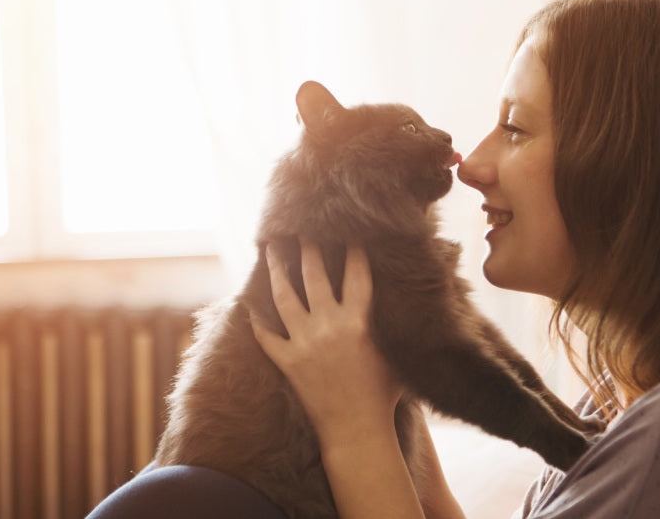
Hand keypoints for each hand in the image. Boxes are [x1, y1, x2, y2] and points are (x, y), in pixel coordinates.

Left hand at [250, 239, 401, 447]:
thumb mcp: (395, 354)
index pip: (356, 274)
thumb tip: (409, 306)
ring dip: (278, 270)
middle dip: (309, 249)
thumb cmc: (384, 395)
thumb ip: (393, 327)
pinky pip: (266, 336)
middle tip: (302, 229)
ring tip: (273, 250)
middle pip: (314, 276)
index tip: (349, 232)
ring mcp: (304, 343)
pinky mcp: (288, 362)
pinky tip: (250, 305)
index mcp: (359, 321)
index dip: (353, 250)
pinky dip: (257, 320)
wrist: (357, 430)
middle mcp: (329, 326)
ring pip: (284, 297)